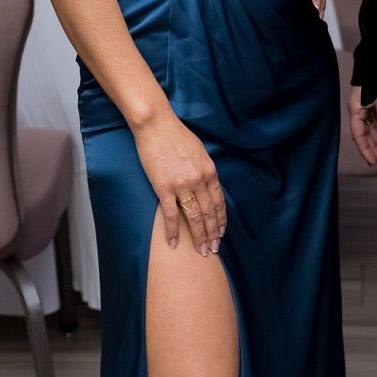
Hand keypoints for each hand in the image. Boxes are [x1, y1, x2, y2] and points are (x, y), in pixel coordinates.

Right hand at [131, 107, 226, 253]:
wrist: (156, 125)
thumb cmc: (176, 134)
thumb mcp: (199, 150)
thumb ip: (204, 169)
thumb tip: (206, 183)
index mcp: (210, 171)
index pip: (219, 201)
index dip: (220, 219)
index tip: (220, 232)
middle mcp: (199, 180)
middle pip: (209, 213)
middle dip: (212, 233)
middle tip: (214, 249)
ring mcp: (182, 185)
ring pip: (194, 217)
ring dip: (198, 236)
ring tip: (201, 251)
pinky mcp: (164, 188)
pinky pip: (171, 214)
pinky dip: (173, 231)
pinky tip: (174, 243)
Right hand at [349, 85, 376, 167]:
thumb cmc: (375, 79)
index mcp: (356, 110)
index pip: (359, 136)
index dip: (366, 150)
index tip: (373, 162)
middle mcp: (360, 111)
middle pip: (366, 135)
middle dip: (374, 149)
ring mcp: (368, 107)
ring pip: (373, 129)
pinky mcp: (375, 104)